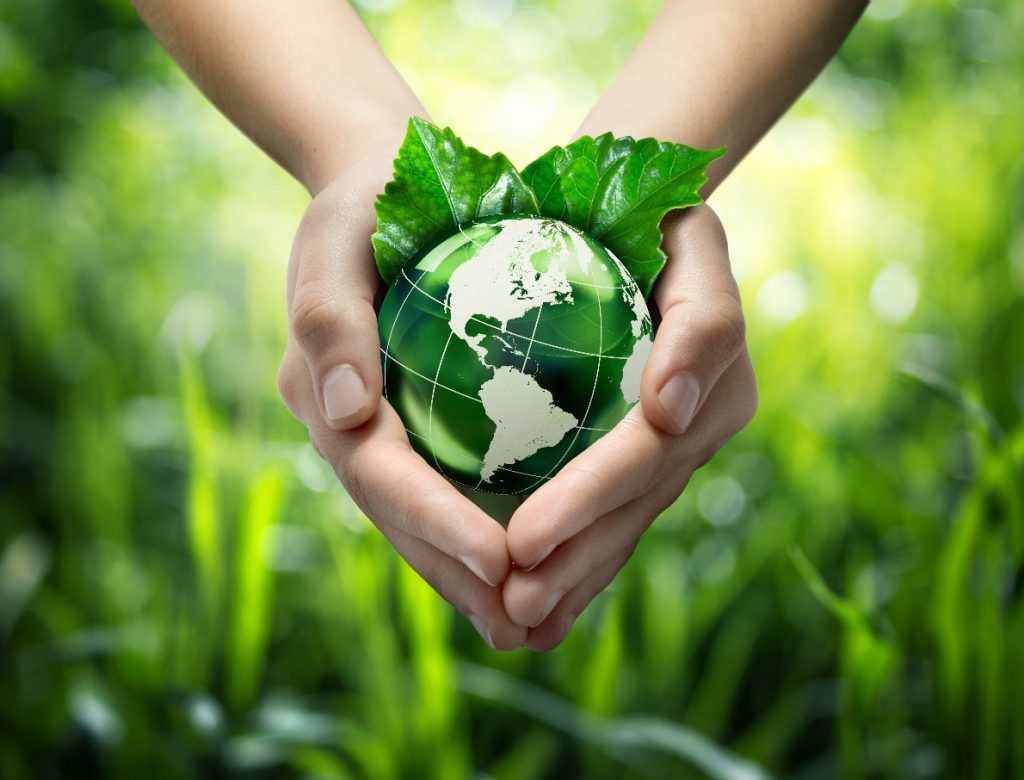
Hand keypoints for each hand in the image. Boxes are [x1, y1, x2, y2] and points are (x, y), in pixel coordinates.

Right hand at [276, 146, 525, 649]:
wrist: (373, 186)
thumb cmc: (363, 201)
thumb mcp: (338, 237)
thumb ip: (330, 320)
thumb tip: (347, 416)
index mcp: (322, 390)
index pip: (380, 473)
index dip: (432, 523)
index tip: (496, 560)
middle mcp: (345, 425)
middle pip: (400, 517)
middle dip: (456, 576)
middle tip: (521, 623)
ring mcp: (375, 432)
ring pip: (422, 519)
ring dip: (470, 576)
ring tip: (531, 622)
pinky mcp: (411, 426)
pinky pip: (448, 490)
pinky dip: (481, 534)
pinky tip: (534, 563)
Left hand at [501, 205, 756, 649]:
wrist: (648, 217)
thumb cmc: (655, 212)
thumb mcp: (689, 233)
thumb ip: (702, 323)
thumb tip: (666, 412)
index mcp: (713, 370)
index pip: (644, 448)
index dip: (590, 497)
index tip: (525, 537)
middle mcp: (703, 417)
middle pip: (634, 501)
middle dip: (575, 555)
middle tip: (510, 598)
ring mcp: (682, 442)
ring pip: (627, 521)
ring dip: (575, 575)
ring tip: (516, 621)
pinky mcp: (651, 456)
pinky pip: (617, 515)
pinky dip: (580, 564)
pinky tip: (539, 611)